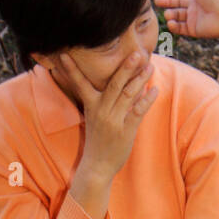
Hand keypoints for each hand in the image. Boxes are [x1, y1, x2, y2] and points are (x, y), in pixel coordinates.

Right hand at [57, 49, 157, 180]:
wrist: (97, 165)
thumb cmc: (98, 140)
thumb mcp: (94, 117)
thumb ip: (103, 100)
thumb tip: (120, 82)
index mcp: (90, 105)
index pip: (80, 83)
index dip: (72, 69)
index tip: (64, 53)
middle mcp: (101, 110)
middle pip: (114, 84)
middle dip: (126, 67)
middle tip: (137, 53)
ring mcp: (113, 120)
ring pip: (128, 95)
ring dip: (140, 80)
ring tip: (150, 66)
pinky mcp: (125, 131)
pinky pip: (137, 112)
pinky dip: (147, 100)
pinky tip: (154, 90)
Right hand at [154, 0, 218, 41]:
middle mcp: (195, 7)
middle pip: (177, 5)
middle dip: (167, 3)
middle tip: (156, 1)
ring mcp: (194, 19)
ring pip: (178, 17)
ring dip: (171, 15)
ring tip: (168, 14)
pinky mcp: (194, 30)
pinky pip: (181, 28)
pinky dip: (174, 26)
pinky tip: (171, 23)